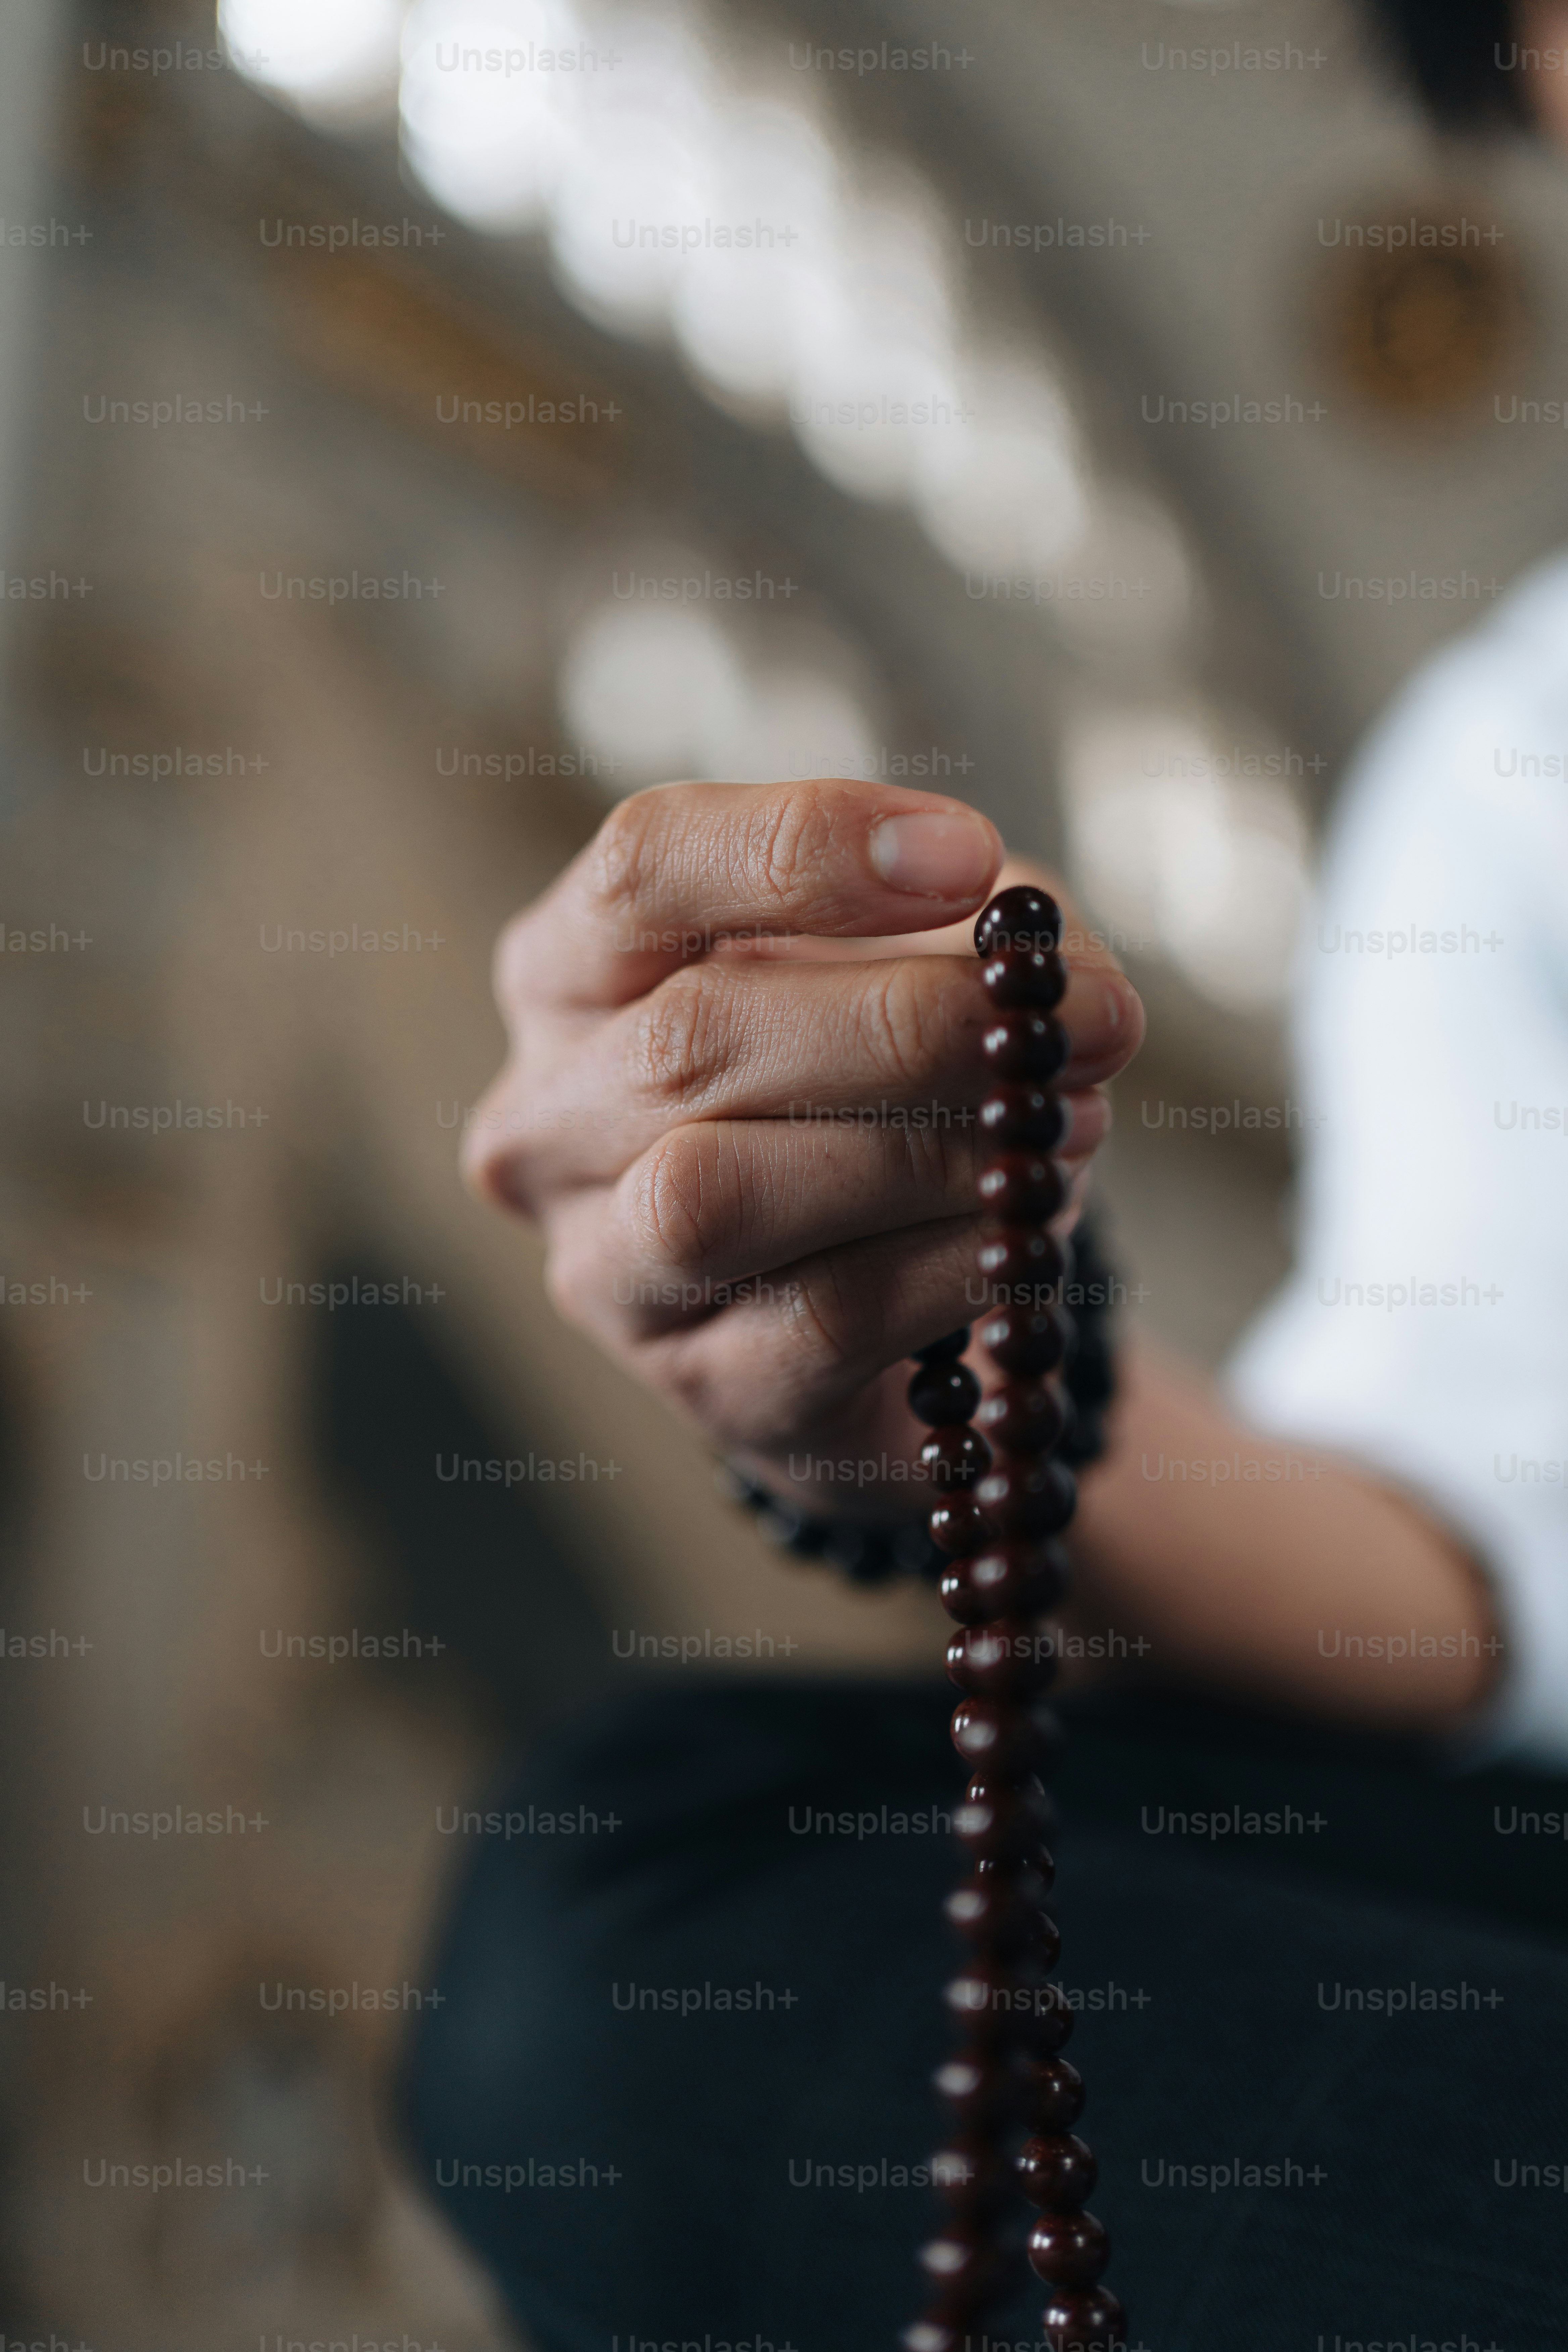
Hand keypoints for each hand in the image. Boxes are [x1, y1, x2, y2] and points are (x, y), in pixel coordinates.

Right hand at [464, 777, 1142, 1517]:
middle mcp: (549, 1119)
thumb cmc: (872, 1085)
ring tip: (1063, 1124)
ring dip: (923, 1151)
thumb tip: (1069, 985)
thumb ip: (982, 940)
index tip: (969, 854)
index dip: (800, 847)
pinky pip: (821, 1317)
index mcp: (570, 972)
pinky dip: (948, 1262)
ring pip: (722, 1194)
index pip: (639, 867)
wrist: (879, 1296)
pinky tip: (1024, 1230)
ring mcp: (607, 1267)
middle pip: (689, 1037)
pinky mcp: (705, 1386)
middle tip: (1085, 1017)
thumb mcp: (922, 962)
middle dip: (904, 1021)